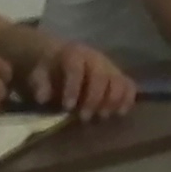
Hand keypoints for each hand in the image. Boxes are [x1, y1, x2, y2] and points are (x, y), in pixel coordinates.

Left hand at [16, 39, 138, 120]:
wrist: (65, 57)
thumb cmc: (52, 69)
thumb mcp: (40, 73)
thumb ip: (40, 84)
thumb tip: (43, 98)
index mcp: (74, 54)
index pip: (76, 69)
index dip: (73, 88)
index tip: (67, 107)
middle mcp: (96, 58)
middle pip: (101, 76)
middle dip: (94, 99)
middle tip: (84, 117)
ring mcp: (111, 67)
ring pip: (118, 81)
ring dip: (112, 101)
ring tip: (102, 117)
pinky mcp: (120, 76)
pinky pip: (130, 86)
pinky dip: (127, 100)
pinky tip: (119, 113)